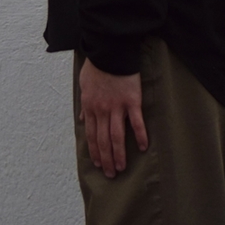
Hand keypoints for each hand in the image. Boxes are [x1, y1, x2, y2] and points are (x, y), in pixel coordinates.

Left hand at [78, 57, 148, 177]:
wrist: (110, 51)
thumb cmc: (97, 66)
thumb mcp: (84, 85)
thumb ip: (84, 105)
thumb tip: (82, 120)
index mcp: (90, 107)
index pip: (92, 136)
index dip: (95, 152)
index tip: (99, 165)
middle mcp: (102, 110)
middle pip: (103, 141)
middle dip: (106, 160)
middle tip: (111, 174)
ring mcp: (117, 107)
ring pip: (117, 137)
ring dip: (119, 155)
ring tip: (122, 168)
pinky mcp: (132, 101)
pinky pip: (136, 122)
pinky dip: (140, 135)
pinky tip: (143, 147)